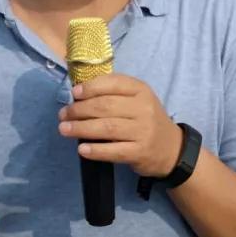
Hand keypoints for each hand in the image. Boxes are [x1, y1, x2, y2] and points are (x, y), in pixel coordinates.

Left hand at [58, 74, 181, 177]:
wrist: (172, 149)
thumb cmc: (146, 119)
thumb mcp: (137, 99)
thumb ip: (113, 93)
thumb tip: (78, 94)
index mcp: (141, 90)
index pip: (113, 83)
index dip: (91, 87)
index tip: (74, 93)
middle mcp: (143, 109)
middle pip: (105, 106)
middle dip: (79, 110)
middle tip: (63, 114)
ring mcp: (143, 131)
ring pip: (107, 128)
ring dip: (81, 128)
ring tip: (64, 129)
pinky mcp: (140, 153)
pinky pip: (114, 151)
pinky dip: (96, 150)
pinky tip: (82, 149)